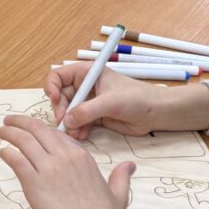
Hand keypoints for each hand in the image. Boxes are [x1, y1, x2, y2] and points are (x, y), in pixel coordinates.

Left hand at [0, 114, 132, 208]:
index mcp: (82, 156)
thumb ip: (121, 176)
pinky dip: (7, 153)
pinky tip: (3, 152)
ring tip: (0, 131)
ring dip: (9, 133)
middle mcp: (64, 157)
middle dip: (21, 122)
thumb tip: (130, 165)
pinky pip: (16, 159)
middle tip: (9, 121)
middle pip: (38, 130)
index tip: (33, 129)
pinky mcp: (33, 182)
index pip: (58, 134)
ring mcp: (48, 168)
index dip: (42, 130)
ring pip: (24, 141)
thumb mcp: (118, 194)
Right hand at [45, 62, 208, 139]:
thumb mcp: (111, 101)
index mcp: (87, 73)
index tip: (56, 100)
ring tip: (76, 133)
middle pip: (59, 97)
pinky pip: (77, 123)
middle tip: (65, 123)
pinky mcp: (93, 117)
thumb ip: (87, 110)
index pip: (58, 76)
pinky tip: (82, 136)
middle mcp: (85, 86)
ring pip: (67, 113)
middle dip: (60, 111)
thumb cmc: (137, 98)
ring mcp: (88, 102)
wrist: (156, 113)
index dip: (52, 87)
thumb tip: (67, 120)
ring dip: (68, 124)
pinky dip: (76, 130)